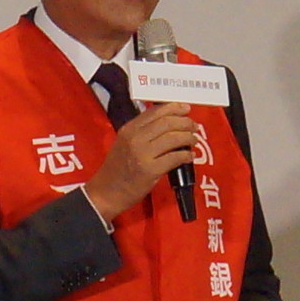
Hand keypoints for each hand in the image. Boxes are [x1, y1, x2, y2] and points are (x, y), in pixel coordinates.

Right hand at [83, 103, 196, 223]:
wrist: (106, 192)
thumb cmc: (116, 168)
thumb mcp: (124, 142)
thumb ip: (142, 131)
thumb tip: (168, 123)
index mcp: (129, 129)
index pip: (155, 112)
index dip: (174, 108)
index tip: (185, 108)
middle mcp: (135, 138)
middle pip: (167, 122)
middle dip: (185, 122)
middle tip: (193, 126)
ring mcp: (143, 154)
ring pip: (173, 138)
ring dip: (188, 137)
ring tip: (193, 140)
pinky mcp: (150, 170)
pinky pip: (175, 157)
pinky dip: (186, 155)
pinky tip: (190, 156)